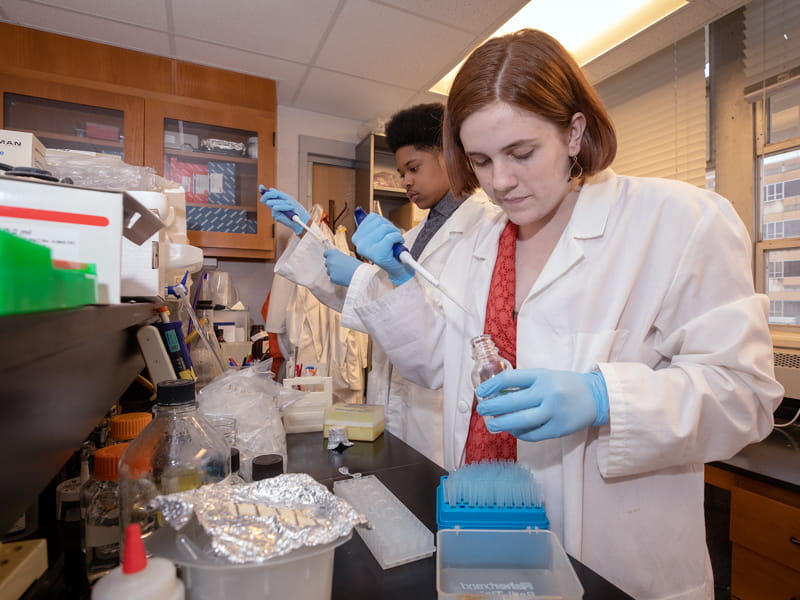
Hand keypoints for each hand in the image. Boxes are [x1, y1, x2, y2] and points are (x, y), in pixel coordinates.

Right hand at [258, 185, 309, 235]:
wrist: (302, 217)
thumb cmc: (296, 208)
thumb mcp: (287, 198)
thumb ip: (278, 194)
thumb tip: (270, 189)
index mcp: (276, 201)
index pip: (267, 196)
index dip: (263, 191)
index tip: (261, 186)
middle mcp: (273, 206)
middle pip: (266, 197)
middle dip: (272, 194)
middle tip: (278, 195)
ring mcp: (274, 211)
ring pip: (270, 202)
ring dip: (282, 202)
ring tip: (290, 205)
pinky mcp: (275, 216)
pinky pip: (275, 208)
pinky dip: (284, 206)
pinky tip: (290, 208)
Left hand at [324, 249, 361, 285]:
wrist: (360, 274)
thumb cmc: (356, 265)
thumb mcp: (347, 257)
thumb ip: (339, 257)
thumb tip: (336, 259)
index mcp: (333, 253)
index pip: (326, 254)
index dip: (329, 256)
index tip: (332, 258)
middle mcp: (330, 261)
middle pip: (327, 263)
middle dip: (332, 265)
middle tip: (340, 267)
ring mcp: (330, 270)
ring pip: (329, 271)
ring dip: (333, 272)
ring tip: (343, 273)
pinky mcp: (332, 278)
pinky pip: (332, 279)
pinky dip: (336, 279)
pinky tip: (343, 278)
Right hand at [351, 213, 413, 285]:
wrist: (397, 269)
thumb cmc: (389, 252)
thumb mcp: (376, 236)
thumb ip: (368, 224)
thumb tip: (358, 210)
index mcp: (357, 237)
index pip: (372, 218)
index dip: (383, 223)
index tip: (384, 233)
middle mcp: (359, 243)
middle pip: (379, 222)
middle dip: (390, 228)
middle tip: (391, 240)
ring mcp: (368, 248)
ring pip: (385, 229)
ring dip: (395, 234)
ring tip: (393, 244)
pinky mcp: (378, 253)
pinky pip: (391, 236)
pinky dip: (398, 239)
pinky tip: (396, 247)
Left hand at [476, 369, 608, 441]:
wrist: (596, 397)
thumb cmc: (565, 385)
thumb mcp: (546, 376)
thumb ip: (524, 384)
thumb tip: (496, 393)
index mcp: (542, 376)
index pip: (511, 378)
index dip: (492, 385)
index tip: (481, 392)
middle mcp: (548, 393)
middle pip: (513, 401)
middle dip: (493, 407)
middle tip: (482, 410)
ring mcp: (554, 412)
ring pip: (522, 420)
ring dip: (503, 423)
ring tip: (492, 425)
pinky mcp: (558, 429)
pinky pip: (533, 434)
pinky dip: (520, 433)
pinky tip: (513, 430)